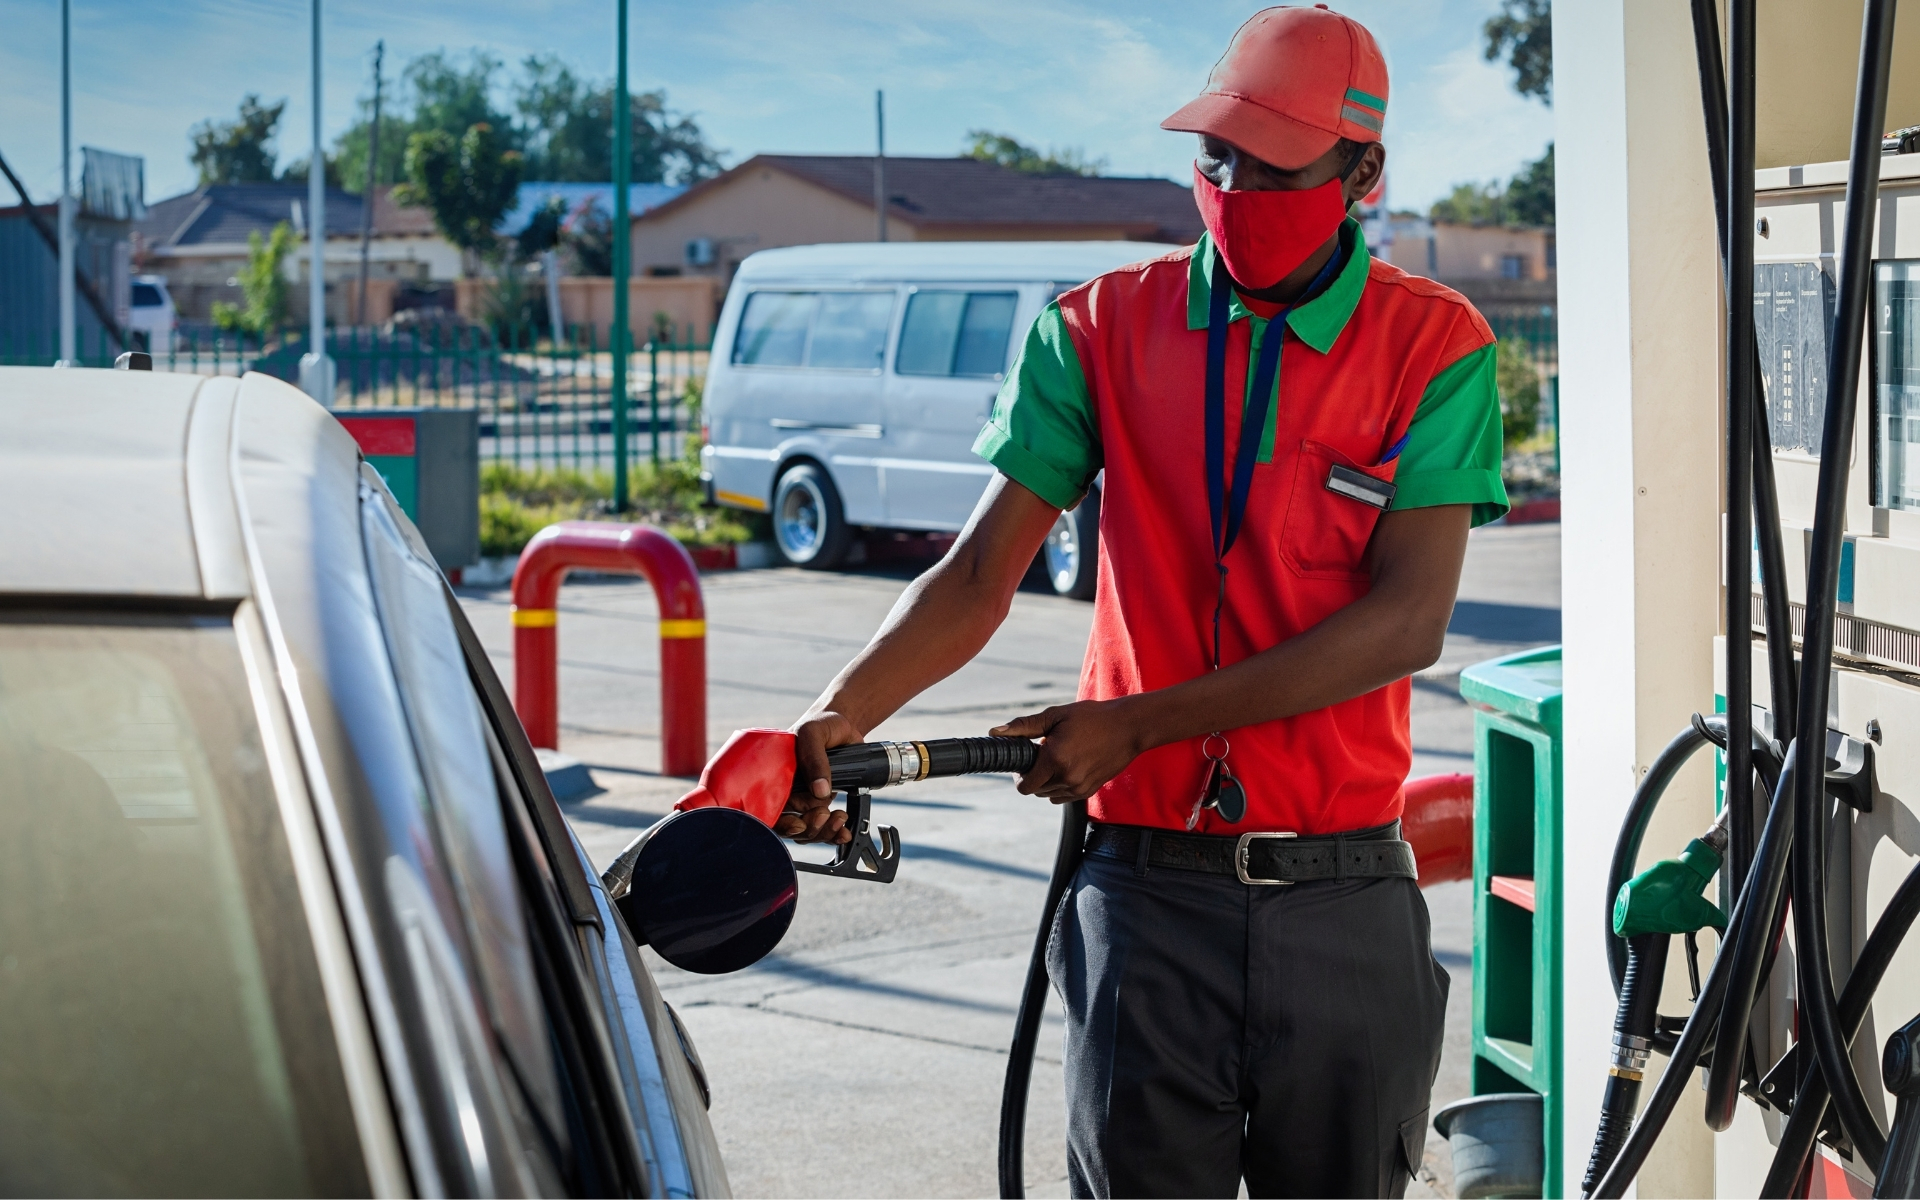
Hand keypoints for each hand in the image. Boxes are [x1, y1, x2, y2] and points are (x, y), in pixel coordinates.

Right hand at [784, 711, 859, 843]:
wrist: (844, 725)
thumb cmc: (822, 724)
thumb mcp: (814, 733)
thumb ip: (814, 758)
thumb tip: (820, 791)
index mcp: (776, 777)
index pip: (770, 810)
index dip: (783, 824)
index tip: (800, 824)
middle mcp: (787, 792)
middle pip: (791, 827)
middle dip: (810, 828)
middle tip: (826, 813)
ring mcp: (805, 800)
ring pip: (808, 831)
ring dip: (825, 831)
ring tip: (840, 817)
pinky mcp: (822, 803)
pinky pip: (825, 828)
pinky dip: (835, 834)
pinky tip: (845, 831)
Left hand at [991, 698, 1145, 802]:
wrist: (1128, 727)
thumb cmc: (1092, 717)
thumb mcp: (1055, 715)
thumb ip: (1023, 726)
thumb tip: (995, 731)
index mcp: (1054, 758)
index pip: (1024, 785)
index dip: (1019, 775)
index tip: (1024, 760)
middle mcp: (1066, 777)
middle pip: (1035, 790)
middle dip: (1033, 774)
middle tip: (1042, 754)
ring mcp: (1079, 787)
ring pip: (1048, 794)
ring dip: (1046, 780)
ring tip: (1058, 757)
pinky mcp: (1089, 791)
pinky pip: (1063, 797)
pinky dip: (1060, 785)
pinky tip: (1069, 765)